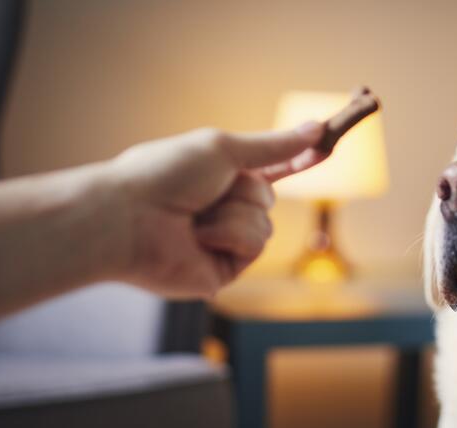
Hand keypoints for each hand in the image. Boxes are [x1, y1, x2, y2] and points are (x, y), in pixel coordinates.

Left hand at [107, 123, 326, 297]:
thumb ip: (272, 146)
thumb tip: (317, 128)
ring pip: (265, 224)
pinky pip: (254, 246)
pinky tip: (199, 237)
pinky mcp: (223, 270)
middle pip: (268, 197)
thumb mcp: (224, 149)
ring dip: (235, 213)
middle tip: (211, 188)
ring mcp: (223, 241)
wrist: (129, 218)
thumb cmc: (164, 176)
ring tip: (197, 217)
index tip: (326, 146)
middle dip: (247, 188)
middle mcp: (221, 209)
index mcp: (217, 176)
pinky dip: (229, 235)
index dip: (295, 160)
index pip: (267, 168)